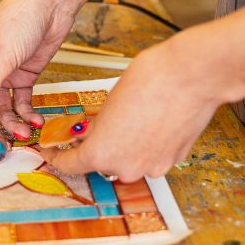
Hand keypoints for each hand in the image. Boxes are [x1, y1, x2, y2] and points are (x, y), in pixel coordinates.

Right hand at [0, 0, 75, 150]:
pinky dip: (27, 114)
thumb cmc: (18, 19)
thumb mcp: (0, 60)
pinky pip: (20, 102)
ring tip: (24, 135)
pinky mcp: (22, 76)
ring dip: (11, 124)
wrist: (51, 3)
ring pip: (1, 109)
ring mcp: (2, 75)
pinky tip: (35, 122)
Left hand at [42, 37, 221, 180]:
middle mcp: (126, 168)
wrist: (191, 76)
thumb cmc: (149, 81)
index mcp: (100, 154)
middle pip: (101, 163)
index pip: (70, 165)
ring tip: (129, 119)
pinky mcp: (174, 160)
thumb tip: (91, 135)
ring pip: (128, 161)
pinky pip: (150, 156)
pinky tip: (148, 123)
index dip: (58, 157)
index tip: (52, 152)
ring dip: (123, 147)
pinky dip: (145, 145)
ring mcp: (152, 167)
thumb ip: (96, 127)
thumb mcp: (107, 103)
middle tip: (97, 128)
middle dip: (97, 147)